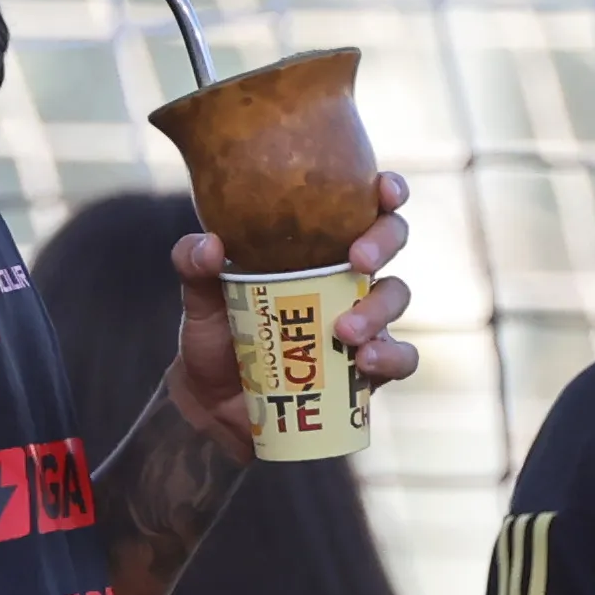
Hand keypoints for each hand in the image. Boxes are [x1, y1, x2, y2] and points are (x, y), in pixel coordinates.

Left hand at [166, 173, 417, 458]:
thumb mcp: (199, 300)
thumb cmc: (216, 338)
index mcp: (315, 246)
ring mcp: (363, 320)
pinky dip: (392, 357)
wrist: (214, 405)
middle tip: (359, 260)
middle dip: (384, 241)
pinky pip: (401, 358)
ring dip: (379, 309)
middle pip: (391, 240)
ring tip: (345, 331)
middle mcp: (346, 276)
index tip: (382, 189)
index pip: (360, 205)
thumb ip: (194, 267)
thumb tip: (210, 245)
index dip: (385, 191)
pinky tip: (366, 363)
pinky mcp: (368, 367)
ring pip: (396, 297)